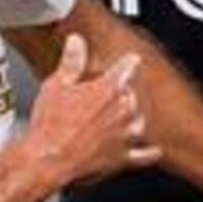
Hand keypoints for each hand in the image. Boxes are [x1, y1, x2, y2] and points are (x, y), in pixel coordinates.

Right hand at [19, 35, 156, 189]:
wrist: (48, 160)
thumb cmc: (50, 124)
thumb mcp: (56, 85)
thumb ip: (71, 61)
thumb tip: (77, 41)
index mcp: (108, 89)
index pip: (126, 67)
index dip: (128, 62)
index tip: (132, 59)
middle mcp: (123, 111)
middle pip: (132, 95)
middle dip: (121, 94)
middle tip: (105, 97)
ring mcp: (125, 135)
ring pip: (139, 121)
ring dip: (132, 118)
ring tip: (121, 118)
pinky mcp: (123, 157)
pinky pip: (145, 154)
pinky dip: (150, 151)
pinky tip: (154, 149)